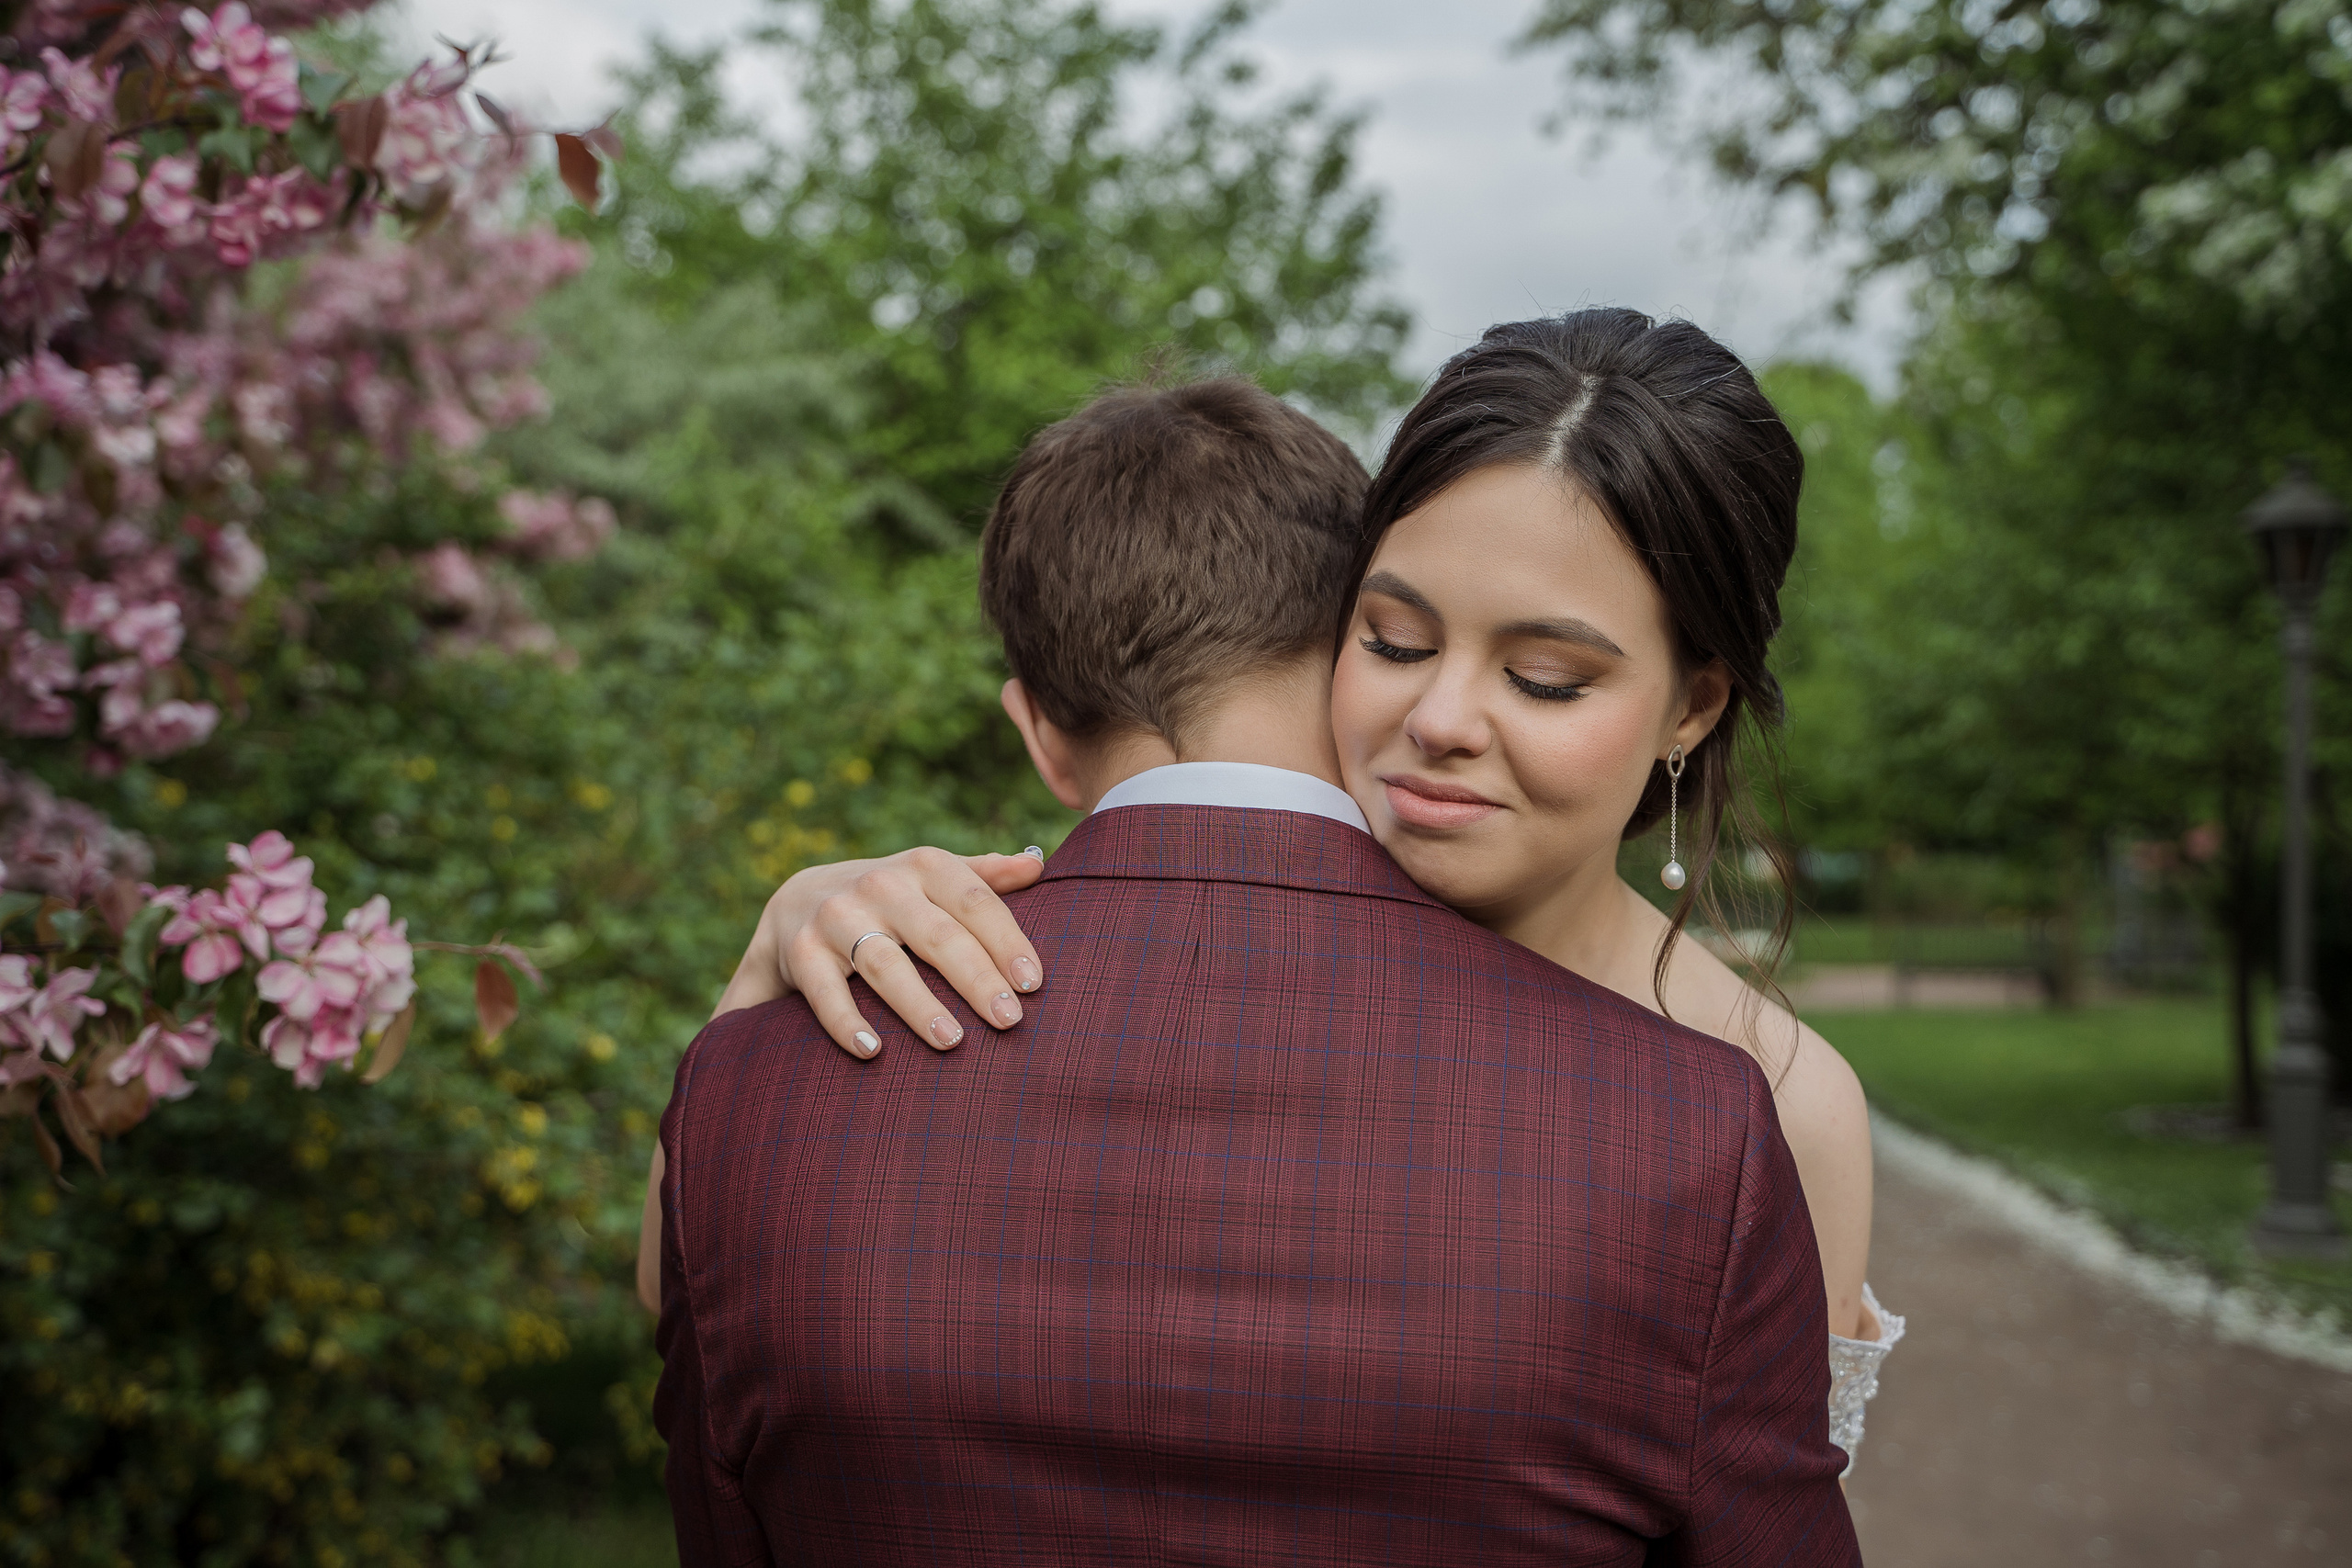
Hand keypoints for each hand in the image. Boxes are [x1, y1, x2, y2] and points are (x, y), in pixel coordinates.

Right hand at [728, 845, 1047, 1057]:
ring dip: (919, 1005)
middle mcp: (880, 885)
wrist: (796, 901)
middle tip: (1009, 1020)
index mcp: (923, 867)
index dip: (1007, 941)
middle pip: (937, 934)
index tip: (1033, 983)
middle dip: (976, 978)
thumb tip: (1038, 864)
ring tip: (952, 1041)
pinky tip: (872, 1051)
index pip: (975, 901)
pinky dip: (846, 1022)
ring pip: (885, 964)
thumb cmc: (889, 898)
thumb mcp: (931, 877)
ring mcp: (836, 917)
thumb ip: (984, 875)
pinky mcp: (801, 952)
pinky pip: (825, 992)